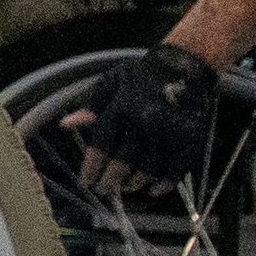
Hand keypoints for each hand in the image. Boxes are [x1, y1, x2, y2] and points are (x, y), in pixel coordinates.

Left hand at [77, 43, 222, 193]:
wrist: (184, 65)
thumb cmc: (141, 75)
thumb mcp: (110, 83)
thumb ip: (90, 107)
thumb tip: (65, 125)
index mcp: (120, 108)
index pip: (101, 146)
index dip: (92, 168)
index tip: (85, 183)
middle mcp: (143, 122)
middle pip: (123, 162)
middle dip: (110, 181)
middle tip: (103, 190)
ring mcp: (168, 132)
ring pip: (148, 169)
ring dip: (134, 183)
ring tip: (126, 187)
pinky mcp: (190, 138)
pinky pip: (177, 168)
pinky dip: (165, 183)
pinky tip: (154, 190)